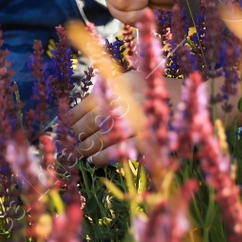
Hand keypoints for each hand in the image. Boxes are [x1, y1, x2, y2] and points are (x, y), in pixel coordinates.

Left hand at [62, 69, 184, 164]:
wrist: (178, 101)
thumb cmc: (147, 91)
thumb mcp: (125, 81)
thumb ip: (104, 91)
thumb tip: (75, 112)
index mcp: (116, 86)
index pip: (85, 105)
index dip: (71, 119)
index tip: (63, 127)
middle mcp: (123, 102)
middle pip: (91, 123)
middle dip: (76, 136)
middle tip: (69, 144)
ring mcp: (133, 121)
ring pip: (101, 138)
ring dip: (86, 148)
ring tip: (80, 152)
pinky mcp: (143, 140)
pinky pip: (116, 152)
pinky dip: (102, 158)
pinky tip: (94, 160)